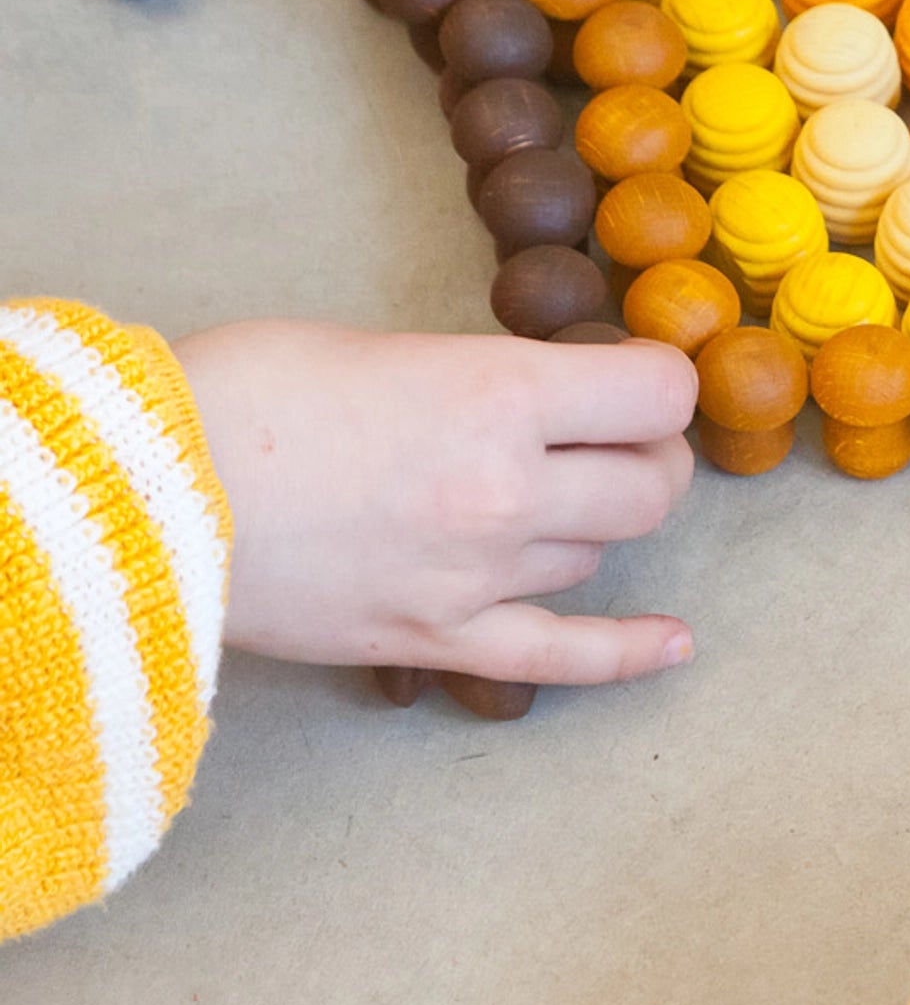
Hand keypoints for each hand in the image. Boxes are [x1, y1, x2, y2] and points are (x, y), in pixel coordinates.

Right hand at [175, 321, 696, 683]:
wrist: (140, 494)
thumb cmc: (244, 395)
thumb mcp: (387, 346)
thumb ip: (484, 379)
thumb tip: (545, 399)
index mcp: (498, 395)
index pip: (657, 393)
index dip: (659, 380)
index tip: (635, 378)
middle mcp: (508, 489)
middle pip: (650, 484)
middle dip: (647, 454)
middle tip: (611, 437)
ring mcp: (478, 575)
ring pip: (601, 552)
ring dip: (596, 521)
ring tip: (560, 494)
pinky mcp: (435, 640)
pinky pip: (565, 658)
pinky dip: (629, 651)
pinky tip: (675, 642)